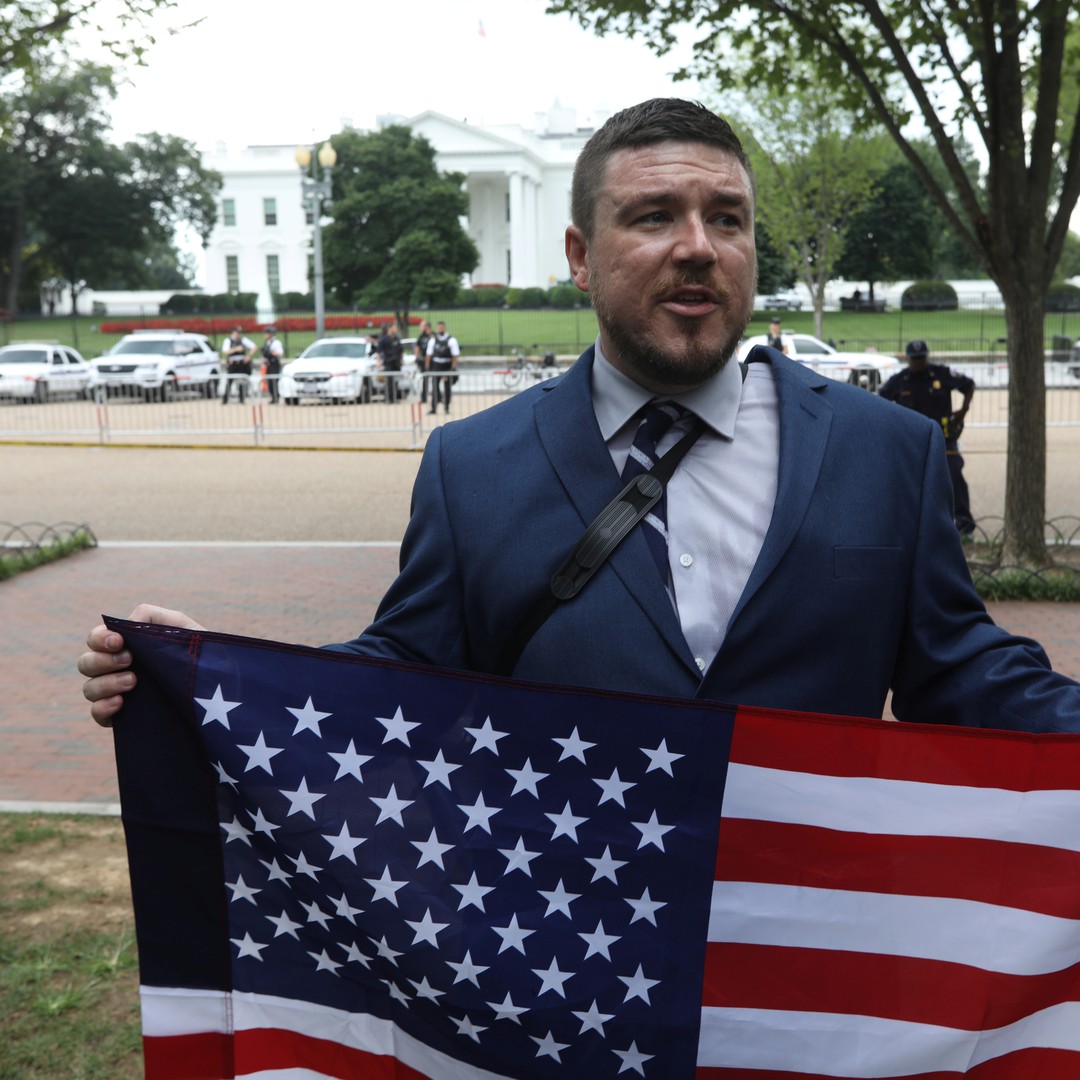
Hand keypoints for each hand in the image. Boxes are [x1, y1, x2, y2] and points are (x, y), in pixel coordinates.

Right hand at [78, 604, 204, 726]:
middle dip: (102, 660)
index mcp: (125, 646)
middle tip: (130, 660)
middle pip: (86, 663)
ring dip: (105, 683)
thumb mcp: (180, 626)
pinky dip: (102, 707)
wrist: (217, 685)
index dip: (100, 638)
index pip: (96, 639)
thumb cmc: (197, 652)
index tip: (119, 641)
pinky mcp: (123, 717)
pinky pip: (97, 714)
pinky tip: (121, 702)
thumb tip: (125, 625)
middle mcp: (115, 669)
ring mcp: (117, 693)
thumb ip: (152, 616)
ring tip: (133, 682)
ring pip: (89, 689)